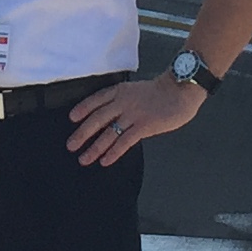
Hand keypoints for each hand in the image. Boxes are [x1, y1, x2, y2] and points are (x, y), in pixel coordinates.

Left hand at [66, 75, 202, 165]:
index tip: (72, 118)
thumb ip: (123, 101)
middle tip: (71, 145)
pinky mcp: (144, 126)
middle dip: (82, 133)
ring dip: (94, 147)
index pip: (96, 99)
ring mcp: (133, 114)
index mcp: (120, 91)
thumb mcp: (136, 90)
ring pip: (108, 133)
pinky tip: (105, 161)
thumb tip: (112, 118)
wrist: (180, 90)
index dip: (83, 109)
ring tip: (84, 159)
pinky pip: (124, 141)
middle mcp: (123, 102)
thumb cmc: (161, 91)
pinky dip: (113, 152)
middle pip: (97, 118)